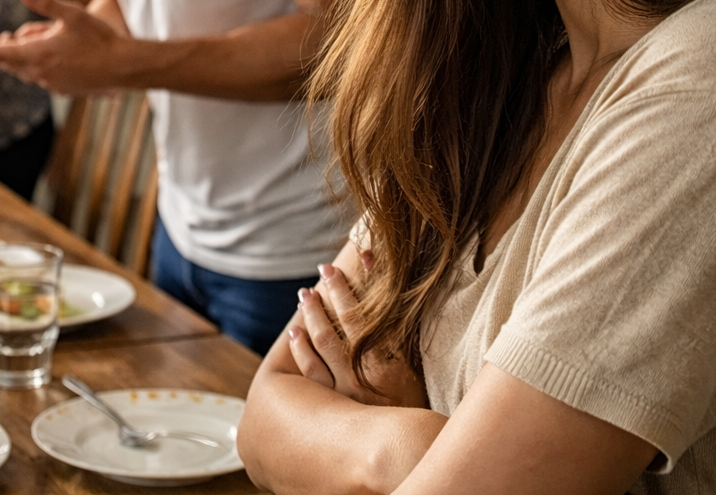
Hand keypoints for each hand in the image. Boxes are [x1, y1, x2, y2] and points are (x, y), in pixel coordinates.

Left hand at [0, 0, 126, 94]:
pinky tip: (36, 55)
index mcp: (38, 56)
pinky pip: (36, 77)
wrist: (125, 68)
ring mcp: (51, 84)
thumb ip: (45, 2)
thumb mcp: (73, 14)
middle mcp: (40, 74)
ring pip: (20, 71)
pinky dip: (27, 64)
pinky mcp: (62, 88)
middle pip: (5, 62)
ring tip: (9, 38)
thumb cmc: (101, 39)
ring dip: (11, 55)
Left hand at [288, 255, 421, 406]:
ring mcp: (347, 394)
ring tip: (305, 293)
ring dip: (314, 316)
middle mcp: (369, 377)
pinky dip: (302, 352)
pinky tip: (295, 333)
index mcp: (396, 366)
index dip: (372, 282)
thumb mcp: (421, 380)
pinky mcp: (333, 409)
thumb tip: (405, 308)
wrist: (407, 461)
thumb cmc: (420, 420)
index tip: (365, 254)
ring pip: (326, 345)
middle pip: (349, 324)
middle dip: (337, 292)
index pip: (380, 312)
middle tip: (325, 269)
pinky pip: (312, 376)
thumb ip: (411, 346)